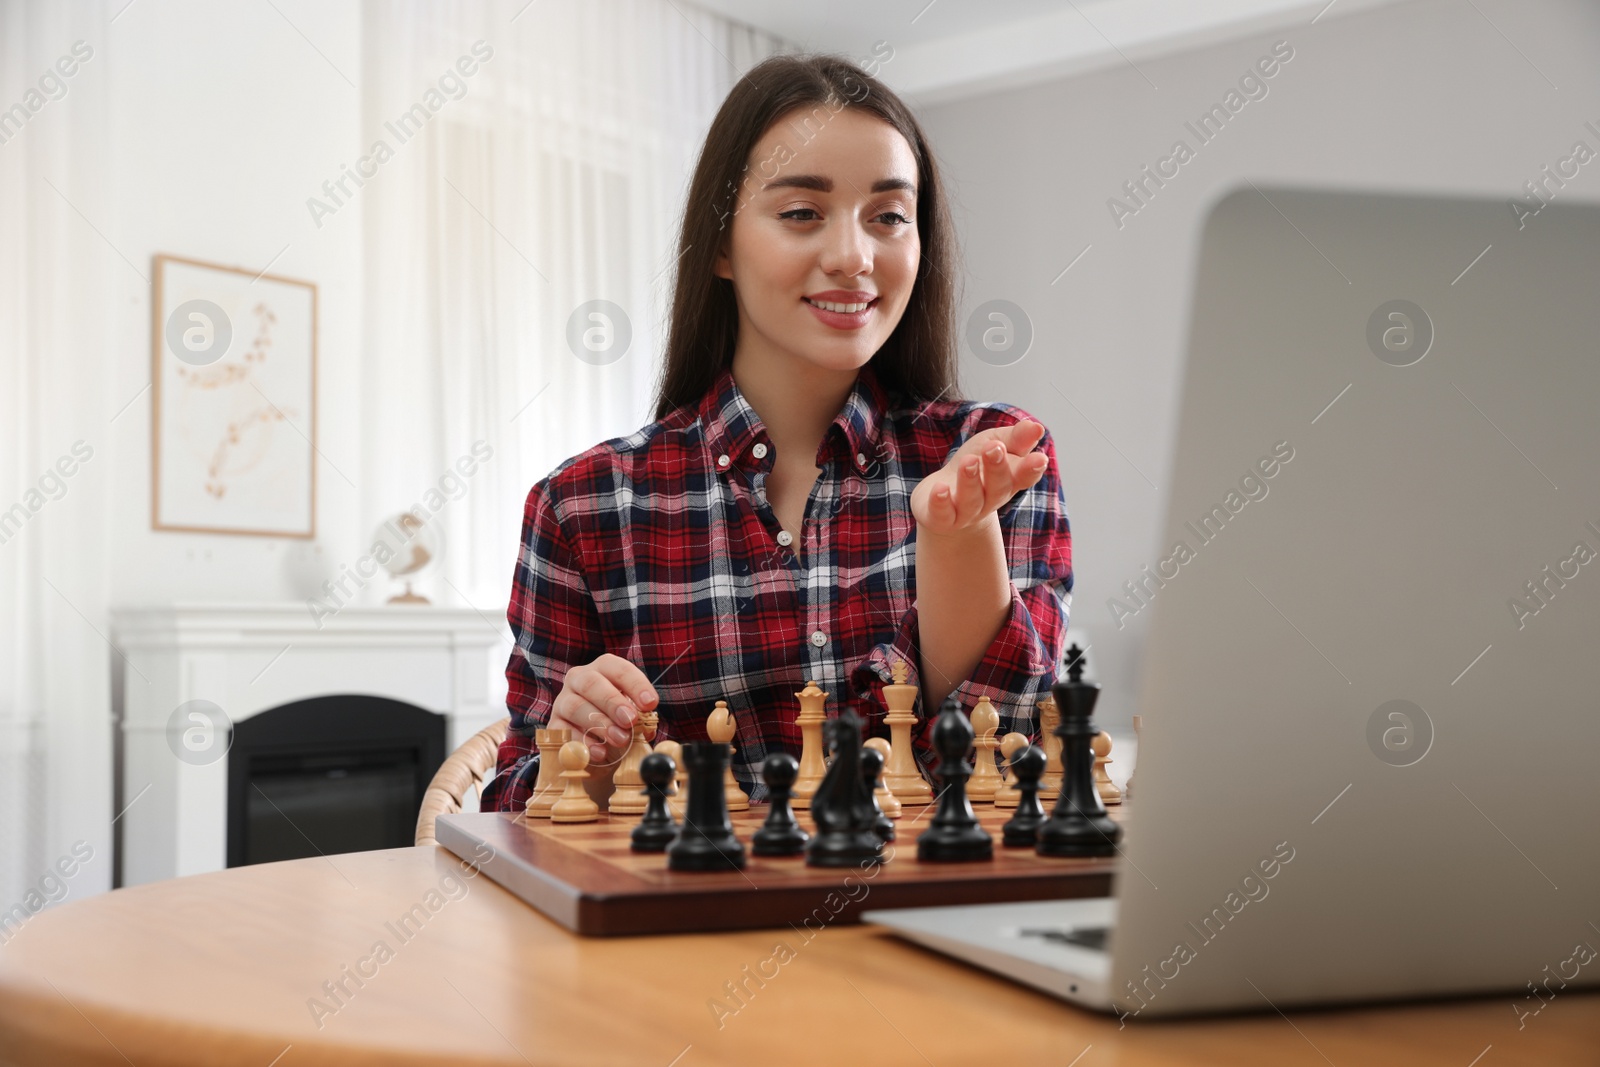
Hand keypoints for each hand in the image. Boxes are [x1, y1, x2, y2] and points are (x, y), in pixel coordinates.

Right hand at [550, 653, 658, 767]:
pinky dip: (583, 743)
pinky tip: (600, 752)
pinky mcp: (554, 724)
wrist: (595, 743)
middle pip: (592, 683)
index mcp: (603, 669)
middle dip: (613, 702)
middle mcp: (579, 679)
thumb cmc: (617, 721)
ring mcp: (563, 701)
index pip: (618, 669)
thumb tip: (647, 728)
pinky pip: (563, 731)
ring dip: (600, 724)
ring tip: (620, 739)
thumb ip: (640, 718)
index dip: (636, 685)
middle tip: (630, 720)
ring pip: (575, 707)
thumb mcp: (631, 715)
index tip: (650, 704)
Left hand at [911, 419, 1048, 535]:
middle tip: (994, 447)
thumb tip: (1036, 427)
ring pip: (971, 501)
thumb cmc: (975, 466)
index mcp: (1008, 481)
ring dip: (970, 481)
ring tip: (968, 461)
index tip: (1039, 458)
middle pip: (998, 488)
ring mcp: (966, 513)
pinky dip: (940, 502)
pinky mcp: (941, 519)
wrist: (942, 498)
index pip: (1024, 477)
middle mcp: (990, 500)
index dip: (1031, 469)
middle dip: (997, 468)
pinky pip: (942, 514)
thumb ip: (1015, 438)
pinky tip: (940, 488)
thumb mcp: (995, 444)